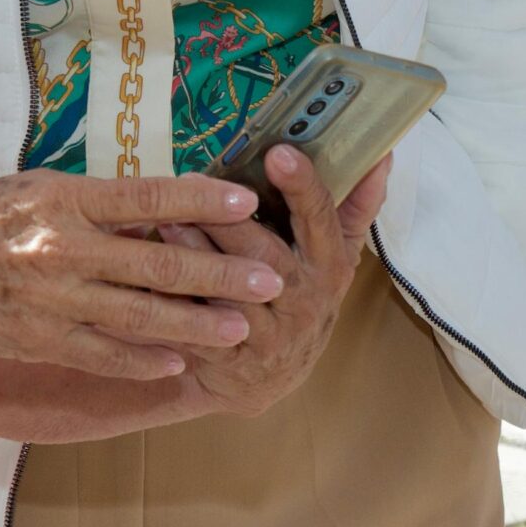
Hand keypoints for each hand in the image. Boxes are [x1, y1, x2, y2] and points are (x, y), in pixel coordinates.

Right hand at [0, 170, 283, 380]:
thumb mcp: (32, 187)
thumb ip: (92, 198)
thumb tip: (159, 202)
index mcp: (62, 198)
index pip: (145, 196)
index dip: (200, 198)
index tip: (247, 199)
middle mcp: (61, 249)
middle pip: (157, 262)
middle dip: (220, 272)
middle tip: (270, 278)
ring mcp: (52, 301)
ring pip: (140, 316)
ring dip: (196, 324)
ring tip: (240, 328)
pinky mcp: (40, 341)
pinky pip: (102, 355)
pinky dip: (142, 361)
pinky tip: (178, 363)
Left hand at [160, 146, 391, 418]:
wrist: (270, 375)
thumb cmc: (301, 294)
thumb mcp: (334, 254)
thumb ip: (355, 204)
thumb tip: (382, 151)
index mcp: (330, 266)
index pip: (320, 220)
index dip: (302, 186)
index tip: (279, 153)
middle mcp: (304, 301)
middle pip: (264, 254)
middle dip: (226, 219)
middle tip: (191, 181)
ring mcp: (267, 335)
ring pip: (226, 292)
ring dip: (192, 255)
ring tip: (162, 220)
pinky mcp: (229, 360)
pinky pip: (195, 327)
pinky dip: (168, 300)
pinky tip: (142, 274)